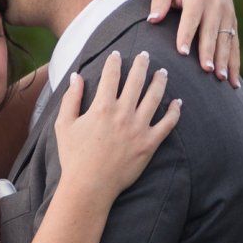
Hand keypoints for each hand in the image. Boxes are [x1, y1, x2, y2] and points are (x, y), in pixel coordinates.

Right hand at [52, 49, 181, 208]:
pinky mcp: (150, 144)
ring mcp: (139, 128)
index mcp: (102, 107)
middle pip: (136, 80)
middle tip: (145, 54)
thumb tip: (76, 76)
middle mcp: (123, 113)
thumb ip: (71, 98)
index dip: (114, 61)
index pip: (111, 75)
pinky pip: (168, 124)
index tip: (117, 54)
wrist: (89, 187)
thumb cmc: (73, 157)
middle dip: (141, 63)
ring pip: (155, 97)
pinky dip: (175, 111)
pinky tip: (178, 102)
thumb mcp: (64, 125)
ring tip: (162, 72)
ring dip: (160, 81)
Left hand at [149, 0, 240, 84]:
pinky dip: (234, 64)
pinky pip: (235, 45)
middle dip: (209, 51)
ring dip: (224, 60)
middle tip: (206, 70)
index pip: (191, 18)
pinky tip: (233, 82)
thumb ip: (159, 0)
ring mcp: (227, 15)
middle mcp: (216, 5)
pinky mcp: (233, 24)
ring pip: (226, 40)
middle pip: (211, 31)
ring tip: (220, 78)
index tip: (182, 52)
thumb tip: (152, 19)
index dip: (186, 34)